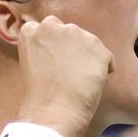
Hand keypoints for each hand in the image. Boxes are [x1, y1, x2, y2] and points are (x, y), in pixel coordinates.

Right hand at [18, 16, 113, 136]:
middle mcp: (52, 25)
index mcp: (32, 31)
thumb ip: (43, 50)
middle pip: (68, 32)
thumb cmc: (39, 97)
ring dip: (87, 57)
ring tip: (81, 80)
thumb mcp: (31, 64)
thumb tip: (60, 52)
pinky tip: (92, 86)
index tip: (55, 60)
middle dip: (71, 46)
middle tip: (70, 71)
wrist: (54, 110)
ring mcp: (76, 34)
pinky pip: (106, 58)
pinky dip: (103, 70)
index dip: (53, 46)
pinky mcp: (97, 47)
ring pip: (87, 43)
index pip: (47, 29)